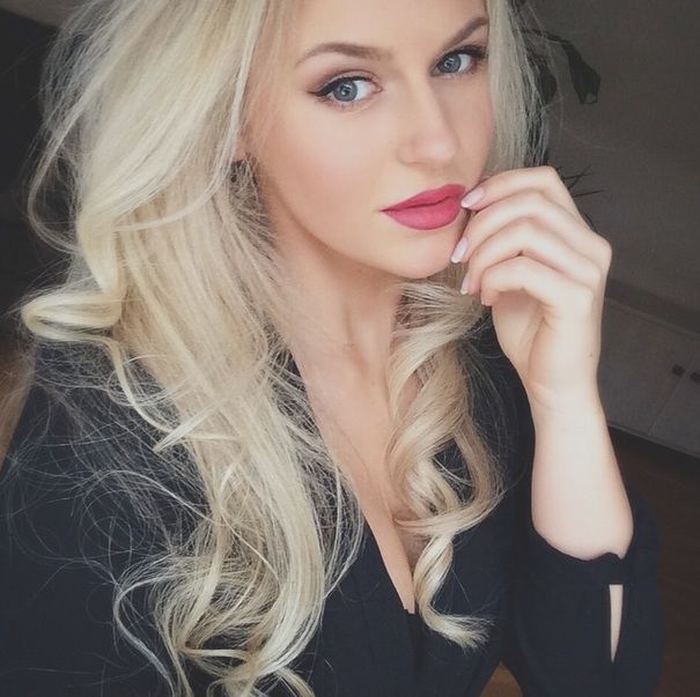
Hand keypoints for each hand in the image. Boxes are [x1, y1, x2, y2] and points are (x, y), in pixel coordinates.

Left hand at [451, 165, 611, 411]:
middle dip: (482, 223)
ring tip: (471, 281)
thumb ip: (502, 240)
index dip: (500, 184)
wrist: (552, 383)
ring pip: (525, 231)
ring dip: (484, 253)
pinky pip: (522, 268)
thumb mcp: (511, 274)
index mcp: (577, 233)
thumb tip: (469, 208)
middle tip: (458, 255)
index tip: (466, 205)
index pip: (543, 179)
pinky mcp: (577, 297)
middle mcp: (591, 245)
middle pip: (529, 202)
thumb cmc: (530, 331)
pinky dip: (493, 278)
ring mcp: (588, 270)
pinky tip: (486, 297)